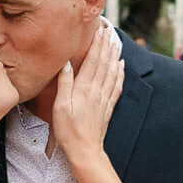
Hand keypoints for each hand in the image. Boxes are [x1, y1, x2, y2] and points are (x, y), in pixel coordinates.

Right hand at [50, 23, 123, 168]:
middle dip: (106, 46)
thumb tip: (65, 64)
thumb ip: (64, 84)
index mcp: (84, 89)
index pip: (92, 61)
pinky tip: (121, 66)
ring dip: (114, 56)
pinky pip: (117, 86)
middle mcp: (97, 91)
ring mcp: (104, 99)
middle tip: (109, 31)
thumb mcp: (60, 107)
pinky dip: (120, 74)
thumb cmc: (69, 130)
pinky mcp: (108, 107)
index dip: (97, 45)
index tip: (100, 31)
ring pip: (112, 72)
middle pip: (104, 64)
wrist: (85, 150)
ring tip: (116, 43)